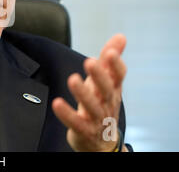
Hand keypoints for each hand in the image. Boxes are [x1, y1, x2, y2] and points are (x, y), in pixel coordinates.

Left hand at [52, 34, 127, 151]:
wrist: (101, 142)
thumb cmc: (102, 104)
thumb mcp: (106, 81)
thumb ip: (109, 60)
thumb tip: (120, 36)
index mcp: (113, 89)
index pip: (119, 76)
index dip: (115, 65)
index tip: (109, 52)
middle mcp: (107, 102)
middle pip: (106, 89)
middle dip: (99, 75)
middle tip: (90, 61)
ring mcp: (97, 118)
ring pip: (92, 106)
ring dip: (83, 93)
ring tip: (73, 79)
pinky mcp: (84, 130)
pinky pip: (76, 122)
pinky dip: (66, 113)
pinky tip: (57, 103)